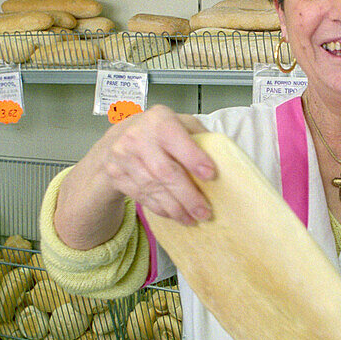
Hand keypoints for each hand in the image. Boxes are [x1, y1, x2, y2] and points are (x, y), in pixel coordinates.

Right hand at [55, 105, 217, 248]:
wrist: (117, 138)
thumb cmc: (158, 132)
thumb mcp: (179, 123)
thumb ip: (200, 137)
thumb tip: (224, 160)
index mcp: (158, 120)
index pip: (175, 138)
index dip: (193, 158)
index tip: (210, 175)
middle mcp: (137, 137)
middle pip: (164, 171)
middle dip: (187, 195)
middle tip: (204, 212)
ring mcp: (123, 157)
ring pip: (152, 188)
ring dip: (176, 208)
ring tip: (193, 219)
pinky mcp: (116, 175)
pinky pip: (142, 196)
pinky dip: (161, 208)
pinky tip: (175, 215)